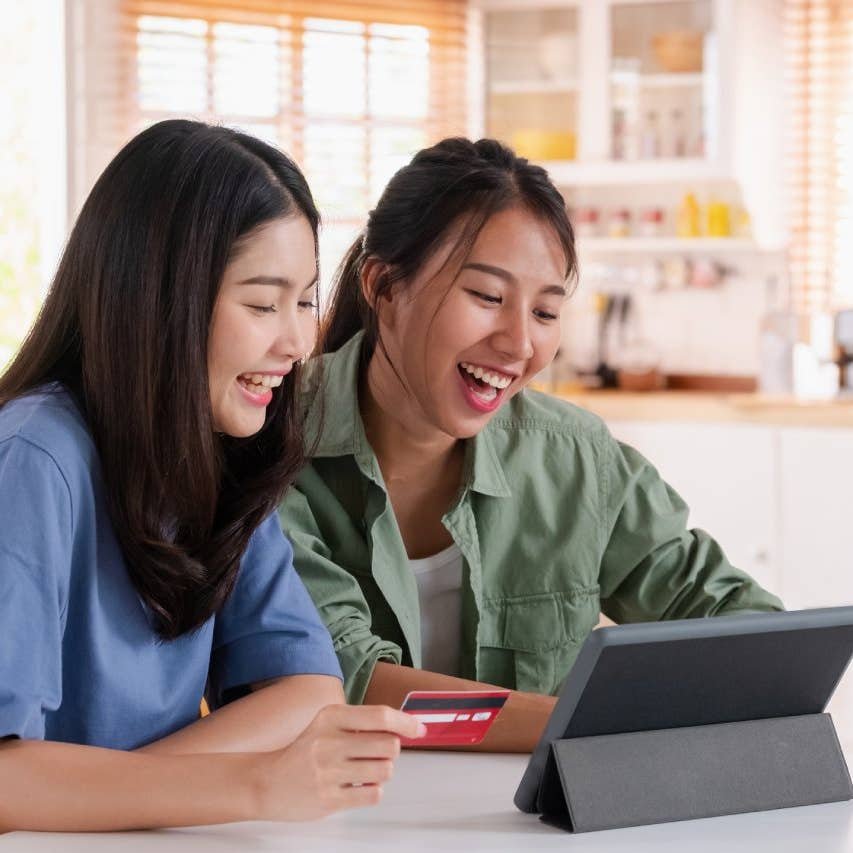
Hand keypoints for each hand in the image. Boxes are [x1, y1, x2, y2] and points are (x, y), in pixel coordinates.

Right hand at [250, 704, 425, 820]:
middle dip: (391, 751)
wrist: (268, 782)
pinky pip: (373, 794)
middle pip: (389, 745)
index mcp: (331, 717)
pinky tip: (357, 785)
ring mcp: (328, 772)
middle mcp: (329, 742)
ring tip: (365, 770)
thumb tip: (405, 727)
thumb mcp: (328, 725)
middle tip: (379, 753)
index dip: (406, 722)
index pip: (380, 716)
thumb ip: (362, 724)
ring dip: (382, 771)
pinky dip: (373, 789)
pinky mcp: (329, 799)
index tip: (420, 729)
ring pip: (385, 770)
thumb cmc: (306, 751)